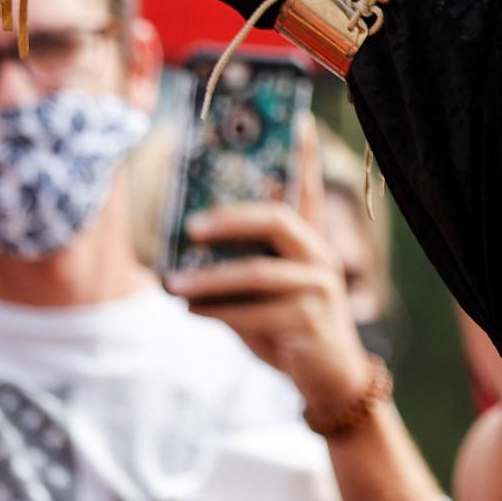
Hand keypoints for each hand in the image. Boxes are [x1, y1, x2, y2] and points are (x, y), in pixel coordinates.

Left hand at [165, 118, 376, 419]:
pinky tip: (192, 312)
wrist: (329, 382)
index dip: (304, 154)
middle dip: (230, 219)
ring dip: (209, 280)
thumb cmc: (290, 331)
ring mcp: (317, 287)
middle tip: (191, 227)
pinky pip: (254, 311)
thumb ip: (236, 274)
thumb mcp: (263, 298)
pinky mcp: (308, 320)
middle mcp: (318, 258)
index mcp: (310, 244)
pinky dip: (217, 311)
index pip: (308, 190)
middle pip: (277, 220)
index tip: (297, 119)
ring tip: (173, 286)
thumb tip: (177, 267)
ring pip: (257, 272)